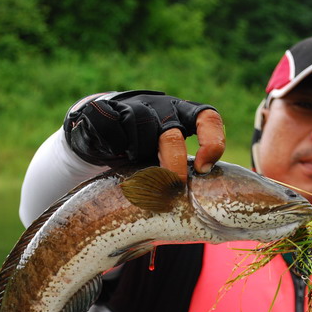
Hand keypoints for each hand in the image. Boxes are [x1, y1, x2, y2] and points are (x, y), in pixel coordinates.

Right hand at [64, 91, 224, 181]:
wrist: (100, 126)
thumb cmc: (143, 147)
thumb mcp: (167, 152)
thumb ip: (185, 166)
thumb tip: (201, 205)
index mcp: (185, 114)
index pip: (209, 117)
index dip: (212, 142)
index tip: (202, 169)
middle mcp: (163, 108)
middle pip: (173, 137)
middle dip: (172, 167)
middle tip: (170, 187)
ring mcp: (135, 107)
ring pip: (140, 137)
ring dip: (137, 159)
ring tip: (132, 166)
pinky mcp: (108, 109)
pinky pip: (113, 132)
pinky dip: (113, 147)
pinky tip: (113, 151)